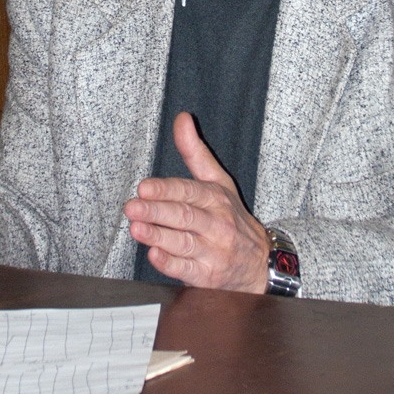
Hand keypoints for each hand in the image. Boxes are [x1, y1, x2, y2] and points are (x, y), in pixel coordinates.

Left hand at [124, 112, 270, 293]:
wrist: (261, 262)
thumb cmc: (232, 218)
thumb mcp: (218, 181)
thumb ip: (195, 152)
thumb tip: (182, 119)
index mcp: (216, 198)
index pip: (190, 191)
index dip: (166, 189)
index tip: (144, 187)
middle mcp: (216, 224)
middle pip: (184, 216)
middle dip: (156, 212)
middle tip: (132, 207)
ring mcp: (213, 251)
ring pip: (184, 242)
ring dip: (158, 236)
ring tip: (136, 229)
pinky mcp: (208, 275)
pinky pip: (188, 269)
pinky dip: (170, 263)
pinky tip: (154, 255)